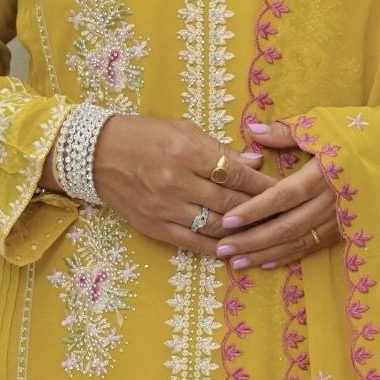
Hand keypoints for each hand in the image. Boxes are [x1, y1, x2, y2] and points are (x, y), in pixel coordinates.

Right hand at [89, 114, 272, 256]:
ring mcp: (164, 207)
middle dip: (260, 211)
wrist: (96, 154)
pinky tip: (231, 248)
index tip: (284, 191)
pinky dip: (214, 247)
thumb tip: (255, 162)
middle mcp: (177, 182)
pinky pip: (191, 242)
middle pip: (230, 204)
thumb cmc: (144, 135)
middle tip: (282, 216)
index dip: (263, 185)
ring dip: (241, 233)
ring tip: (262, 233)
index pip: (236, 175)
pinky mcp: (153, 226)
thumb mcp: (183, 131)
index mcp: (187, 152)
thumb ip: (220, 149)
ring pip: (214, 227)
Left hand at [210, 116, 338, 270]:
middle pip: (287, 227)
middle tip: (223, 249)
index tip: (227, 220)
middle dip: (252, 240)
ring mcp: (340, 219)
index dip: (255, 210)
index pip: (283, 197)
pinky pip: (313, 247)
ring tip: (235, 262)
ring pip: (297, 242)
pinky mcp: (345, 229)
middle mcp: (332, 201)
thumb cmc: (358, 134)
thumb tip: (253, 130)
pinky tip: (265, 262)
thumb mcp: (324, 125)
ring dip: (265, 254)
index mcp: (325, 173)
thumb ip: (287, 132)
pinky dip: (288, 256)